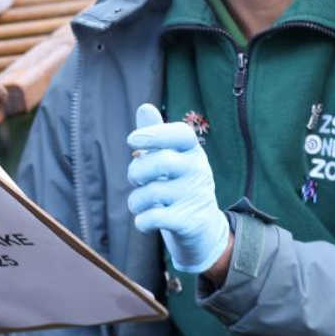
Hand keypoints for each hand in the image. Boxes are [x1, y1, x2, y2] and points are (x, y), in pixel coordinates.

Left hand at [126, 103, 229, 273]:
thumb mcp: (171, 159)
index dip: (154, 133)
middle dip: (135, 172)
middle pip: (158, 162)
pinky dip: (141, 221)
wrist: (203, 228)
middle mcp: (198, 170)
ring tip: (140, 203)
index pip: (180, 134)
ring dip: (135, 201)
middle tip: (136, 180)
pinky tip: (145, 220)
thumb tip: (145, 107)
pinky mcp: (189, 222)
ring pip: (149, 193)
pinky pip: (152, 218)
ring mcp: (195, 196)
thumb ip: (156, 136)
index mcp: (193, 151)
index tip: (131, 140)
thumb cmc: (179, 186)